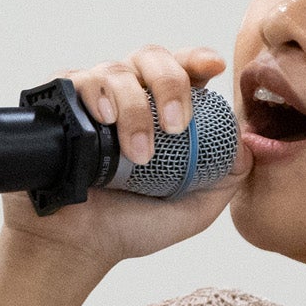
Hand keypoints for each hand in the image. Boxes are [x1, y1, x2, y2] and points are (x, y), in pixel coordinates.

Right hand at [1, 47, 249, 269]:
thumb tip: (248, 140)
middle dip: (169, 84)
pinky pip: (72, 80)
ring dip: (132, 108)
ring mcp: (91, 99)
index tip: (213, 68)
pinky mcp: (57, 107)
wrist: (78, 247)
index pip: (182, 67)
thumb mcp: (195, 207)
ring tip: (136, 154)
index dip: (197, 59)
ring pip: (114, 70)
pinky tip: (101, 119)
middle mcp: (126, 95)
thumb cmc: (130, 226)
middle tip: (176, 127)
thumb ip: (228, 176)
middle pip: (150, 58)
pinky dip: (91, 93)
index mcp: (160, 109)